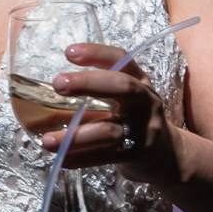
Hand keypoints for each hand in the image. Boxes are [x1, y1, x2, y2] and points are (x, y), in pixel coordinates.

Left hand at [39, 43, 177, 182]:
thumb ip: (98, 91)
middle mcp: (145, 101)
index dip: (96, 53)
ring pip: (109, 130)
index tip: (69, 52)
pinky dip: (81, 158)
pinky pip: (106, 156)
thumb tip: (44, 93)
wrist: (168, 156)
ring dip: (75, 135)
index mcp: (139, 81)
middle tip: (57, 84)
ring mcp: (144, 129)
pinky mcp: (138, 154)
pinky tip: (61, 158)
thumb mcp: (126, 99)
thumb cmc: (135, 121)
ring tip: (47, 141)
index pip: (121, 59)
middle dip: (88, 83)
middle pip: (121, 87)